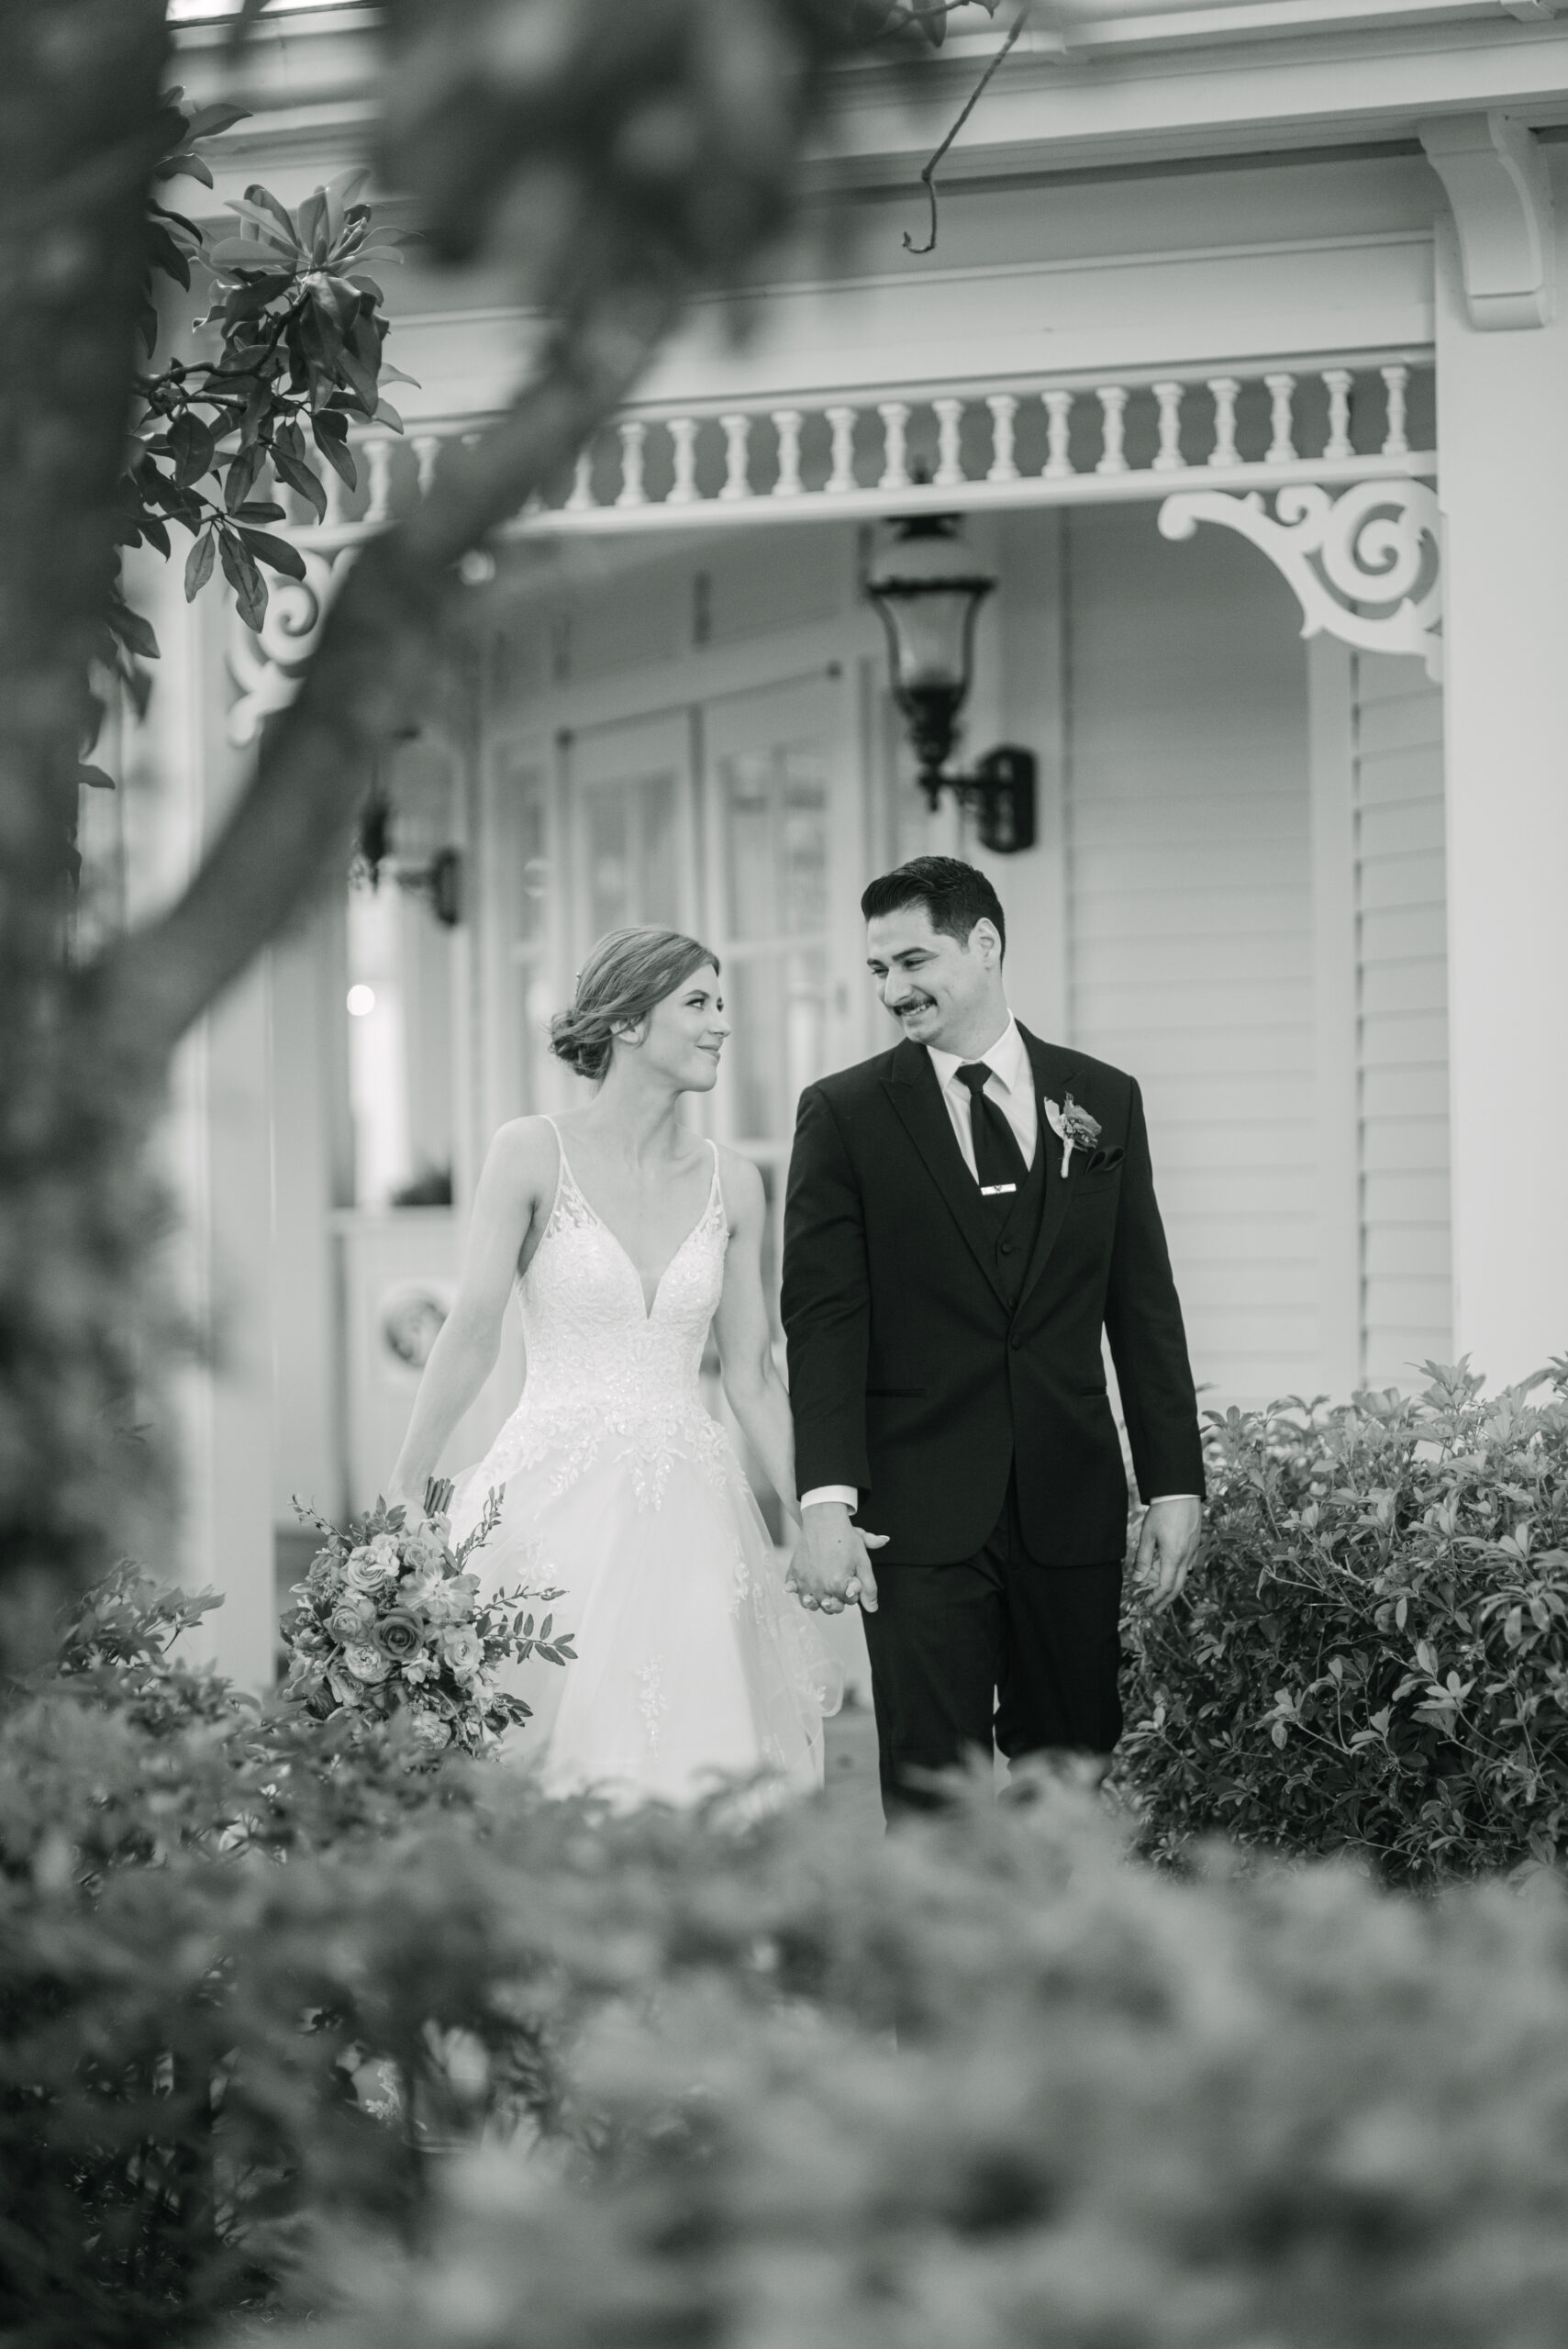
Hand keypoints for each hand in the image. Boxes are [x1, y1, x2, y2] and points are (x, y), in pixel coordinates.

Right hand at [787, 1501, 887, 1616]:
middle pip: (830, 1607)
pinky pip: (792, 1589)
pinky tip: (803, 1585)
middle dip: (838, 1599)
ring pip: (810, 1604)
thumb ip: (869, 1588)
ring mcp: (804, 1581)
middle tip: (839, 1584)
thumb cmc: (845, 1538)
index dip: (853, 1591)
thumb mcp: (863, 1561)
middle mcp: (819, 1587)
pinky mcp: (793, 1572)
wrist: (824, 1519)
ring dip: (817, 1600)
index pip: (849, 1601)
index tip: (852, 1578)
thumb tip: (873, 1609)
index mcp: (838, 1585)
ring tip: (823, 1590)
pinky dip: (795, 1590)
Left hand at [1135, 1494, 1202, 1612]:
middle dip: (1166, 1600)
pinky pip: (1188, 1564)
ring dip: (1172, 1586)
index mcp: (1173, 1557)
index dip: (1156, 1599)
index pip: (1165, 1586)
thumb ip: (1143, 1559)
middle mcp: (1187, 1557)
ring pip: (1184, 1575)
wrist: (1181, 1493)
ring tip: (1159, 1592)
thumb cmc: (1162, 1512)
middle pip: (1178, 1586)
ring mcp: (1194, 1550)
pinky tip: (1170, 1571)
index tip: (1148, 1606)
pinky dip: (1178, 1573)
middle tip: (1155, 1609)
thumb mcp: (1147, 1535)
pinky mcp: (1196, 1543)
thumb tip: (1137, 1579)